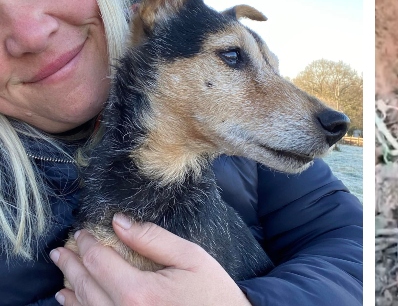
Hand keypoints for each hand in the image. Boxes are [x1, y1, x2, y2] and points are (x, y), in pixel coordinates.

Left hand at [50, 214, 252, 305]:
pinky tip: (71, 299)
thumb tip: (119, 222)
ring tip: (63, 268)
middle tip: (61, 250)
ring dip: (70, 285)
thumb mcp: (190, 257)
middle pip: (85, 285)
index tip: (81, 233)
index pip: (98, 262)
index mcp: (138, 292)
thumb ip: (152, 239)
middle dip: (71, 264)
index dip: (86, 244)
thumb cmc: (213, 292)